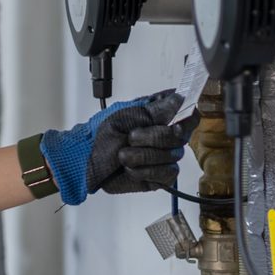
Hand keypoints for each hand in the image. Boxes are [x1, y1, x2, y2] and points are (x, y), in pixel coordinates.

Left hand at [38, 89, 193, 203]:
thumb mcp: (126, 116)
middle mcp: (166, 137)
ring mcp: (165, 157)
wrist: (85, 160)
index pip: (189, 115)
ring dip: (143, 155)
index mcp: (160, 118)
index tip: (172, 122)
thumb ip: (156, 110)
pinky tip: (130, 168)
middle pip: (180, 136)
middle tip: (131, 137)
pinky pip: (165, 174)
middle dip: (153, 137)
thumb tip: (180, 97)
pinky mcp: (160, 177)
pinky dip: (145, 171)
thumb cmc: (102, 135)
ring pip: (172, 156)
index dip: (186, 117)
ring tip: (123, 155)